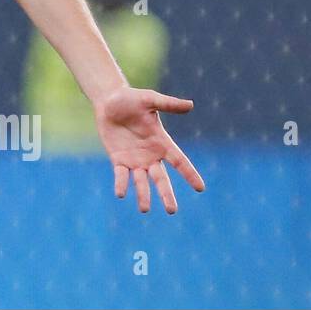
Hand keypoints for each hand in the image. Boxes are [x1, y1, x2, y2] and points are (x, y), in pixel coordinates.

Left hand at [94, 87, 205, 213]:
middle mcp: (151, 155)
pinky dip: (121, 184)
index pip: (179, 161)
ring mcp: (134, 159)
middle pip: (161, 178)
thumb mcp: (150, 99)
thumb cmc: (132, 98)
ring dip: (143, 195)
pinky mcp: (118, 159)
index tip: (200, 188)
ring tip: (144, 210)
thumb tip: (190, 105)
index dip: (189, 174)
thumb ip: (168, 104)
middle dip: (166, 194)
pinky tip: (120, 194)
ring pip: (141, 181)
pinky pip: (120, 175)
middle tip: (172, 211)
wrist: (109, 101)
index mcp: (162, 142)